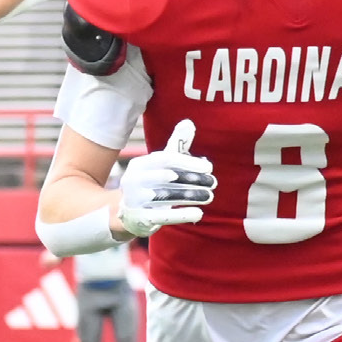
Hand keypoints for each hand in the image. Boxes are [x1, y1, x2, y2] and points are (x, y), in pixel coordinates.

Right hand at [118, 119, 216, 236]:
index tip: (209, 168)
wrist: (127, 213)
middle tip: (213, 183)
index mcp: (139, 164)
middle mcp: (133, 180)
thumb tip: (188, 122)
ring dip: (190, 196)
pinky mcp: (139, 218)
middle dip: (192, 180)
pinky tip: (198, 213)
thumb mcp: (160, 164)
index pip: (165, 159)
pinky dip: (181, 215)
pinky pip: (162, 216)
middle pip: (166, 177)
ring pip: (166, 196)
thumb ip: (175, 145)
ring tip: (209, 196)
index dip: (188, 163)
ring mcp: (134, 200)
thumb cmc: (150, 184)